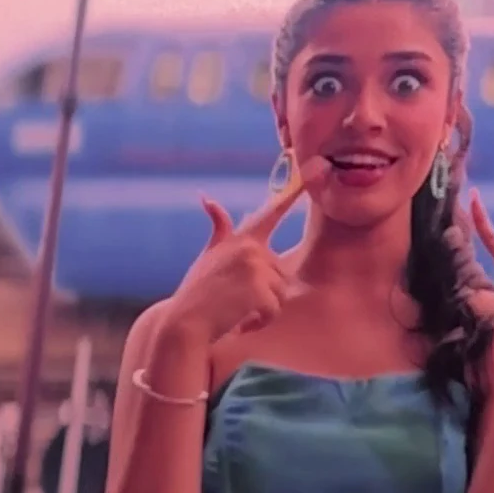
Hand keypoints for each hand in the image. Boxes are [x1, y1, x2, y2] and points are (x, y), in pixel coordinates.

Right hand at [163, 156, 327, 344]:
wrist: (183, 321)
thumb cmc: (197, 291)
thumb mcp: (209, 254)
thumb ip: (219, 228)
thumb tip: (207, 197)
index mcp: (242, 239)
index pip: (271, 212)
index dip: (292, 194)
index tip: (309, 170)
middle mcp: (251, 248)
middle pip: (281, 273)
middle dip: (265, 293)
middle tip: (238, 302)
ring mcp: (256, 267)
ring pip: (280, 294)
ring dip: (263, 309)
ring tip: (237, 311)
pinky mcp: (260, 290)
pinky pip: (274, 310)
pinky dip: (260, 321)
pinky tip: (240, 322)